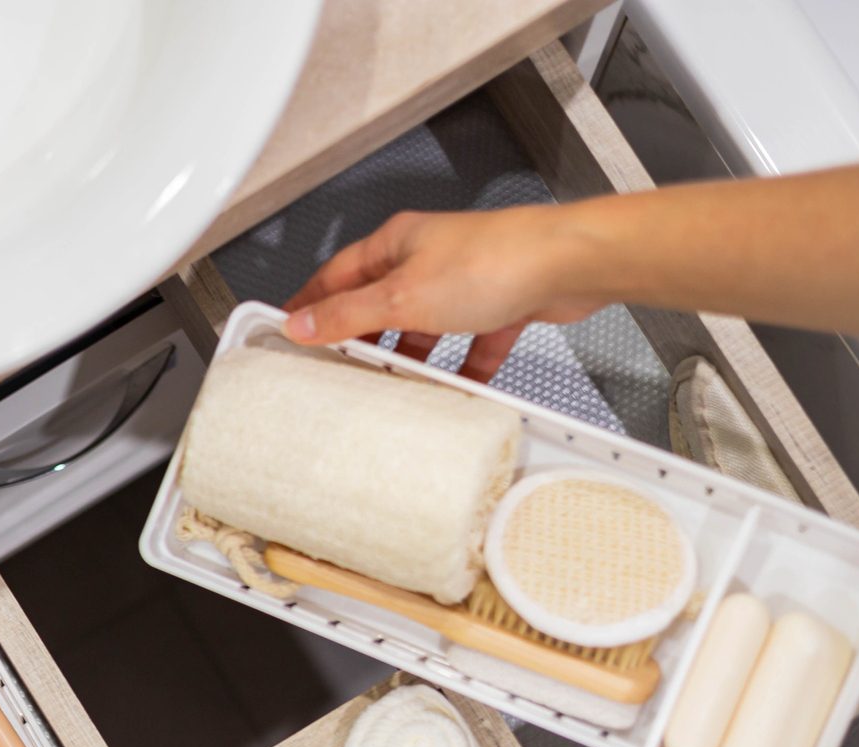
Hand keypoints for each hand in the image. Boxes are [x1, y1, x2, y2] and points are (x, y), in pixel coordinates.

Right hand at [281, 205, 601, 380]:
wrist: (568, 265)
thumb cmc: (493, 260)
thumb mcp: (402, 297)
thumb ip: (349, 315)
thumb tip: (302, 324)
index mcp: (396, 244)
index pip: (336, 275)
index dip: (310, 304)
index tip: (290, 329)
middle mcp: (428, 259)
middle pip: (379, 304)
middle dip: (361, 338)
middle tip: (338, 369)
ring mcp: (464, 282)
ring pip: (424, 327)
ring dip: (411, 357)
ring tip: (394, 385)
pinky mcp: (498, 305)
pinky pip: (471, 345)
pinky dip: (462, 369)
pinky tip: (458, 390)